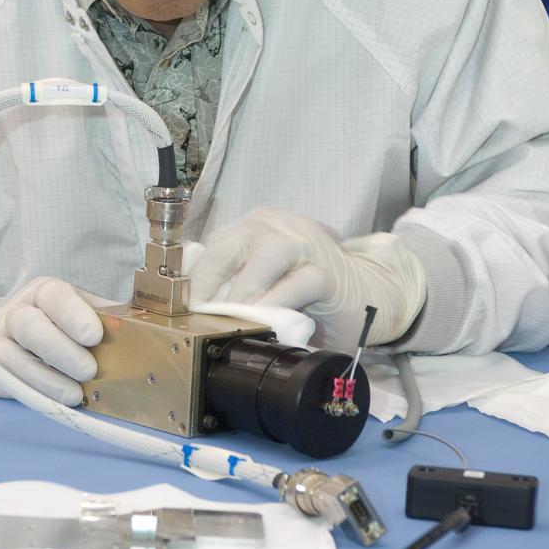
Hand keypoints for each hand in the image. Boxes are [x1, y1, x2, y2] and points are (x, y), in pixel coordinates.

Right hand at [0, 277, 103, 405]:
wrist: (16, 340)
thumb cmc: (62, 330)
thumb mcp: (86, 316)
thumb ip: (112, 320)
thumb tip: (151, 329)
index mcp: (43, 293)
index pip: (54, 295)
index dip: (73, 314)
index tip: (95, 336)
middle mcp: (14, 313)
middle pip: (28, 325)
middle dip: (59, 350)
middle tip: (89, 371)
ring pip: (9, 358)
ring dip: (44, 380)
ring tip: (74, 397)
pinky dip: (21, 395)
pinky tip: (46, 406)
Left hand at [188, 209, 425, 349]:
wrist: (366, 295)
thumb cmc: (306, 290)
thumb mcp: (265, 281)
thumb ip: (235, 281)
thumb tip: (193, 301)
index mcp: (257, 227)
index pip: (217, 243)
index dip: (196, 274)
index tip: (183, 304)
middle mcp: (278, 228)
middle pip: (236, 241)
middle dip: (211, 275)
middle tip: (201, 309)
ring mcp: (306, 246)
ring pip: (270, 254)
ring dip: (246, 288)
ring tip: (232, 316)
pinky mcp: (328, 272)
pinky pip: (301, 282)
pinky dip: (280, 302)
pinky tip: (269, 321)